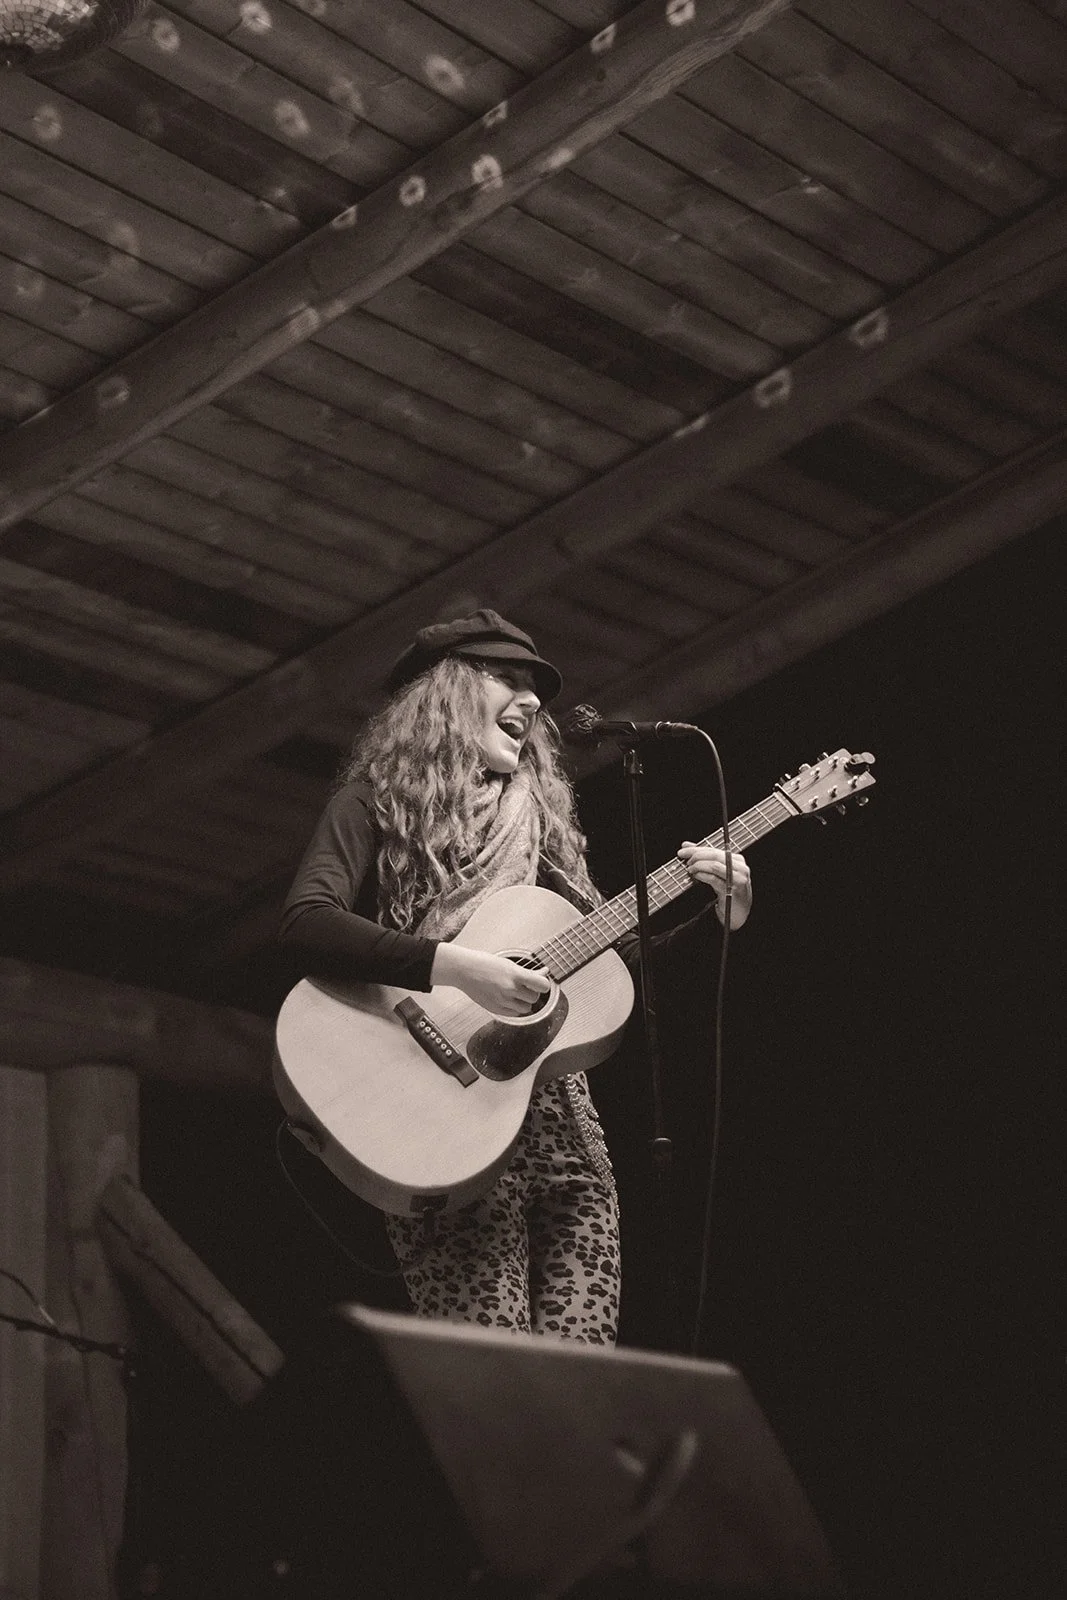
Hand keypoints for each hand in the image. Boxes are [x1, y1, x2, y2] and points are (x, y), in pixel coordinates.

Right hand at [431, 943, 550, 1015]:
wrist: (463, 970)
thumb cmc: (484, 963)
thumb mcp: (509, 964)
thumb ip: (528, 972)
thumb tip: (544, 972)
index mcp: (515, 975)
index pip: (542, 985)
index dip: (543, 985)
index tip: (540, 983)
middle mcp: (510, 989)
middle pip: (534, 998)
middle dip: (531, 992)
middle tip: (524, 986)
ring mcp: (502, 1001)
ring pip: (526, 1008)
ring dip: (524, 1002)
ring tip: (515, 993)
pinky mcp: (495, 1009)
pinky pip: (514, 1014)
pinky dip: (514, 1008)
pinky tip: (507, 999)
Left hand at [677, 842, 752, 928]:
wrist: (739, 912)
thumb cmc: (728, 891)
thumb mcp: (717, 872)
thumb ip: (704, 858)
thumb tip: (686, 845)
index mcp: (737, 859)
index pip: (714, 850)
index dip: (696, 849)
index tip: (683, 851)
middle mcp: (740, 867)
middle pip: (715, 856)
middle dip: (696, 856)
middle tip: (686, 861)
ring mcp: (738, 878)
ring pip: (714, 865)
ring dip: (699, 866)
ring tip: (690, 869)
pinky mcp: (733, 889)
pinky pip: (715, 879)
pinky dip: (703, 876)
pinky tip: (696, 876)